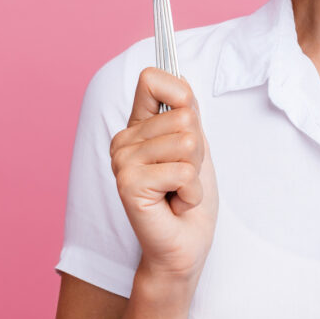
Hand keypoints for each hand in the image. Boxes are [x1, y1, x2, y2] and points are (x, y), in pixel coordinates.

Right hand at [110, 67, 218, 283]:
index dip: (182, 96)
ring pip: (186, 143)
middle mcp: (123, 140)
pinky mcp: (128, 184)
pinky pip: (183, 172)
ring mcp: (122, 161)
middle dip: (198, 150)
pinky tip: (176, 204)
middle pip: (184, 116)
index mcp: (137, 126)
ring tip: (179, 189)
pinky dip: (191, 191)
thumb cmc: (189, 195)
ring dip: (195, 173)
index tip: (189, 126)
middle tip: (184, 175)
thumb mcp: (194, 144)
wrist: (185, 244)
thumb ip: (184, 109)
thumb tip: (178, 74)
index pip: (152, 79)